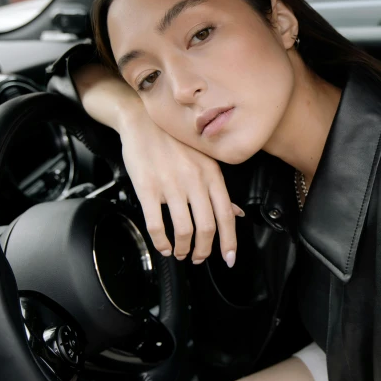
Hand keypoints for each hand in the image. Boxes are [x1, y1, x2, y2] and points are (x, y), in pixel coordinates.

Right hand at [119, 109, 243, 266]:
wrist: (143, 121)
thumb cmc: (176, 142)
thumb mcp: (205, 161)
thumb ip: (219, 189)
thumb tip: (236, 214)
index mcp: (212, 175)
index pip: (226, 215)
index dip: (229, 241)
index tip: (229, 259)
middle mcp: (194, 181)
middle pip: (207, 227)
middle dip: (204, 250)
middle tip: (198, 258)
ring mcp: (170, 185)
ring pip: (184, 230)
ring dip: (183, 248)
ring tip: (180, 253)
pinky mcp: (147, 188)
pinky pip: (156, 224)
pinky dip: (161, 242)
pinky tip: (163, 246)